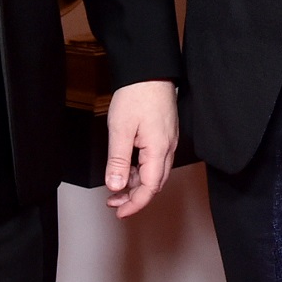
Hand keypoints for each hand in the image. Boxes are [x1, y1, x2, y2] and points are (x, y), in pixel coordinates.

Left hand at [103, 80, 179, 218]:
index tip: (119, 212)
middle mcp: (168, 148)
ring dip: (137, 184)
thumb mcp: (121, 129)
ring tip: (116, 186)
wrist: (150, 69)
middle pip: (154, 184)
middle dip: (134, 197)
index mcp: (158, 150)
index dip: (135, 204)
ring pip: (155, 173)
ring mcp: (168, 141)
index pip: (149, 188)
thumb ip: (118, 161)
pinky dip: (141, 170)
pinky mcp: (164, 134)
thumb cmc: (137, 95)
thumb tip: (116, 187)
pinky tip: (127, 167)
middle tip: (114, 203)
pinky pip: (155, 160)